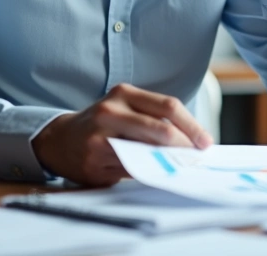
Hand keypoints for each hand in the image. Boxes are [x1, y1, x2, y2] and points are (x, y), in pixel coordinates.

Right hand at [31, 83, 212, 186]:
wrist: (60, 140)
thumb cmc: (103, 124)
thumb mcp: (124, 109)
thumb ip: (152, 119)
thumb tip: (190, 141)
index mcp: (124, 93)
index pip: (168, 106)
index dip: (192, 125)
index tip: (206, 141)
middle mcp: (110, 111)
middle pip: (160, 129)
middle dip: (185, 145)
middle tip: (198, 156)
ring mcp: (100, 137)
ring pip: (146, 152)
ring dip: (168, 161)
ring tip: (182, 165)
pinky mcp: (94, 161)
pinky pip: (131, 169)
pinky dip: (148, 172)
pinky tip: (157, 173)